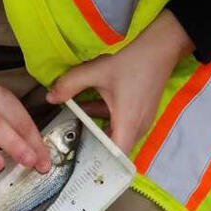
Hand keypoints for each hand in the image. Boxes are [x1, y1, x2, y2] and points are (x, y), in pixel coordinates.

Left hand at [46, 10, 194, 154]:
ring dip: (97, 131)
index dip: (101, 164)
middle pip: (115, 149)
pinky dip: (106, 120)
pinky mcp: (142, 113)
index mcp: (128, 123)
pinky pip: (122, 125)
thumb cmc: (132, 60)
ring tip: (75, 126)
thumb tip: (50, 97)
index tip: (82, 165)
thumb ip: (70, 84)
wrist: (161, 46)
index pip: (117, 157)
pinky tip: (89, 108)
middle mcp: (138, 127)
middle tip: (70, 147)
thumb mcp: (97, 71)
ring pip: (117, 135)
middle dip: (93, 147)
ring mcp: (142, 121)